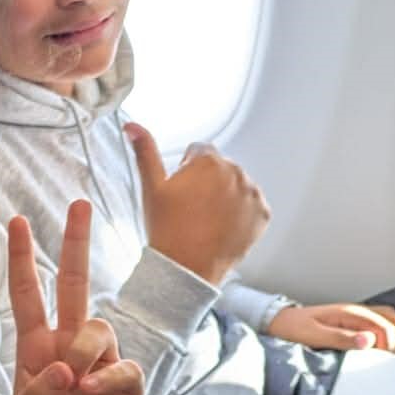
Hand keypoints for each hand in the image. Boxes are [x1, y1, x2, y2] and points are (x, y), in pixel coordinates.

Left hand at [7, 201, 144, 394]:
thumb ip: (37, 393)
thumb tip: (65, 370)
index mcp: (36, 346)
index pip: (28, 294)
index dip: (22, 258)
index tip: (15, 220)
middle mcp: (68, 344)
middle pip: (75, 284)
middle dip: (77, 243)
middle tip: (79, 203)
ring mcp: (99, 361)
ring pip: (98, 326)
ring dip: (85, 348)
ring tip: (74, 383)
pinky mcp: (125, 383)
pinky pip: (122, 365)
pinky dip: (107, 375)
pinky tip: (92, 391)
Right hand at [129, 122, 269, 284]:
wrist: (186, 268)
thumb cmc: (167, 229)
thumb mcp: (152, 188)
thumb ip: (145, 151)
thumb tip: (132, 126)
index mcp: (209, 161)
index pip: (199, 151)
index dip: (186, 170)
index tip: (180, 191)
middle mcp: (236, 172)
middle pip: (220, 169)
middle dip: (207, 182)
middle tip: (190, 209)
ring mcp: (252, 194)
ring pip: (236, 186)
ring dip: (225, 196)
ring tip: (205, 220)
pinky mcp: (262, 215)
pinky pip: (252, 206)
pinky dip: (241, 214)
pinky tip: (222, 226)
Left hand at [267, 302, 394, 356]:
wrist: (280, 321)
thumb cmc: (294, 328)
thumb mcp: (314, 335)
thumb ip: (341, 338)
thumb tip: (369, 341)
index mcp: (350, 314)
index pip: (383, 327)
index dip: (390, 344)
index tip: (389, 361)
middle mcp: (358, 312)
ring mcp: (358, 317)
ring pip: (393, 320)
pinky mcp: (356, 324)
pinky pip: (384, 325)